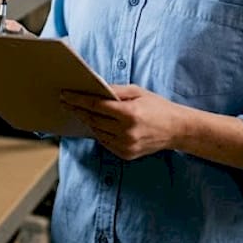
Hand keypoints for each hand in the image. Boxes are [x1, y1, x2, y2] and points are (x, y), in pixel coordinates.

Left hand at [60, 85, 186, 160]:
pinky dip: (99, 132)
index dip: (77, 100)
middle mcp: (126, 132)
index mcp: (129, 114)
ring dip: (87, 121)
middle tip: (65, 102)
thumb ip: (116, 90)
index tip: (65, 95)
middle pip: (93, 119)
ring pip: (97, 132)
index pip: (95, 106)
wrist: (177, 130)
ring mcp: (126, 145)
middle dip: (77, 110)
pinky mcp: (126, 154)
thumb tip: (95, 87)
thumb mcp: (138, 92)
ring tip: (79, 111)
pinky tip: (95, 123)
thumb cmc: (158, 107)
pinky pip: (105, 142)